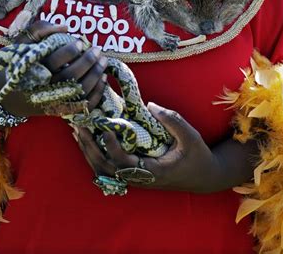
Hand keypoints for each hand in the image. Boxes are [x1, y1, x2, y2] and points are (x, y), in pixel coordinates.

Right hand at [10, 20, 107, 110]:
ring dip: (95, 75)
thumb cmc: (18, 65)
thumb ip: (39, 29)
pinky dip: (96, 94)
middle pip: (70, 76)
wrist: (9, 98)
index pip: (55, 61)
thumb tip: (65, 27)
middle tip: (97, 50)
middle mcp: (44, 88)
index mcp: (33, 70)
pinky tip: (103, 79)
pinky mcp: (61, 111)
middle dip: (87, 61)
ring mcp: (54, 101)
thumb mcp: (22, 44)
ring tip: (103, 61)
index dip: (70, 51)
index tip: (80, 41)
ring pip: (79, 91)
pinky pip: (83, 106)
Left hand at [76, 102, 222, 192]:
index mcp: (153, 172)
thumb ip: (172, 120)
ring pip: (104, 170)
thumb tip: (149, 104)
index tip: (105, 128)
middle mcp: (140, 178)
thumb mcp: (190, 136)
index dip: (112, 147)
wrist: (203, 177)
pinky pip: (109, 168)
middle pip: (106, 169)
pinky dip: (96, 154)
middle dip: (90, 148)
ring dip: (89, 151)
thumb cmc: (197, 156)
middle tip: (80, 127)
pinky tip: (89, 139)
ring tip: (79, 130)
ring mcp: (135, 178)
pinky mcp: (133, 174)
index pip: (124, 162)